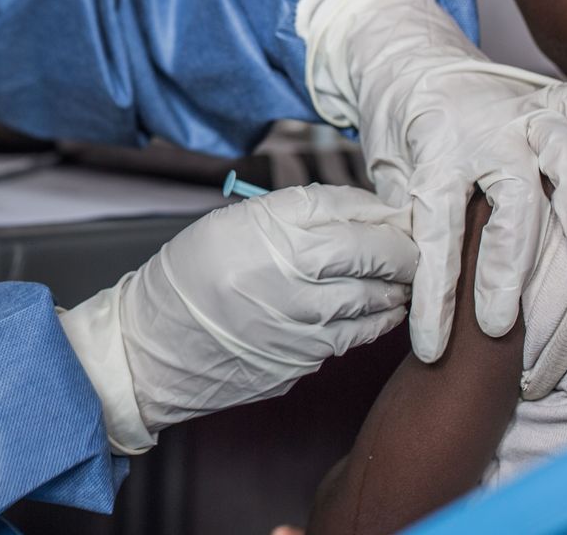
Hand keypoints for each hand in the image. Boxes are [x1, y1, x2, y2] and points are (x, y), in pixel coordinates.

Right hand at [58, 185, 415, 453]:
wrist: (149, 350)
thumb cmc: (185, 280)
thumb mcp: (228, 225)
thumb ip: (290, 215)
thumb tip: (357, 214)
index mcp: (263, 230)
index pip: (342, 207)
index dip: (375, 208)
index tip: (390, 209)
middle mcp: (286, 274)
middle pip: (372, 251)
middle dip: (403, 246)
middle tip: (417, 241)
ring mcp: (298, 322)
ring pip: (375, 298)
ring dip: (399, 284)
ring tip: (406, 274)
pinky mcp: (303, 359)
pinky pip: (356, 335)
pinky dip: (378, 318)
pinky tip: (385, 307)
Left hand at [297, 0, 566, 361]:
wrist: (409, 61)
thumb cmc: (402, 135)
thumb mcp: (389, 178)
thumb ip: (408, 222)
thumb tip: (414, 289)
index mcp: (434, 155)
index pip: (436, 231)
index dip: (435, 293)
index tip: (432, 347)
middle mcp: (483, 133)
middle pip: (505, 200)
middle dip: (507, 266)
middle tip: (501, 324)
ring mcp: (521, 111)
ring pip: (559, 149)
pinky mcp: (548, 95)